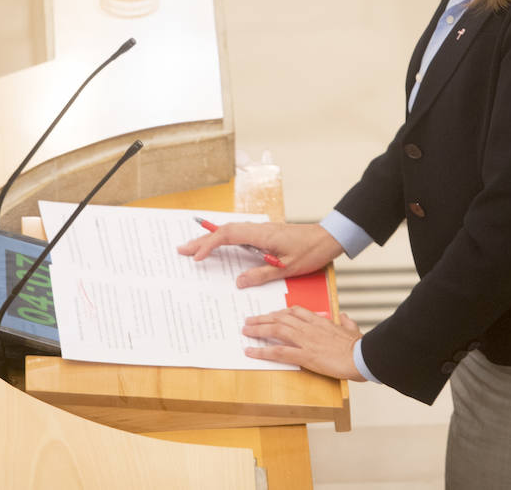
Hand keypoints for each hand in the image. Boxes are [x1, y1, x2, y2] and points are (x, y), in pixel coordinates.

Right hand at [178, 222, 342, 287]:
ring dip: (211, 239)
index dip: (209, 245)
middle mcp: (259, 229)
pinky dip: (224, 239)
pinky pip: (239, 234)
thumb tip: (238, 281)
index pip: (228, 236)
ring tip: (194, 248)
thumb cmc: (311, 252)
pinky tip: (218, 246)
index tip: (196, 257)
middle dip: (202, 240)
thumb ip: (262, 274)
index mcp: (262, 235)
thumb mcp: (287, 269)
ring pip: (230, 231)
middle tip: (181, 249)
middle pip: (224, 231)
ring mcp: (262, 230)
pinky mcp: (265, 234)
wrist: (329, 238)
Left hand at [242, 308, 365, 380]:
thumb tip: (344, 317)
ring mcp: (305, 340)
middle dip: (263, 318)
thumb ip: (346, 322)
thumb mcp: (353, 328)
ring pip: (276, 330)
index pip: (295, 311)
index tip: (271, 314)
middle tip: (249, 320)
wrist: (361, 356)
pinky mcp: (304, 355)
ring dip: (258, 329)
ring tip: (246, 331)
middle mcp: (309, 328)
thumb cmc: (359, 345)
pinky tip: (251, 351)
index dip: (280, 312)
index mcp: (320, 321)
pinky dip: (262, 351)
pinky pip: (278, 352)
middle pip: (281, 318)